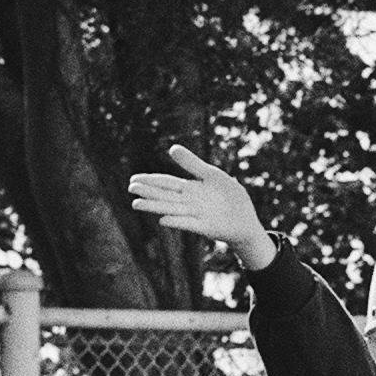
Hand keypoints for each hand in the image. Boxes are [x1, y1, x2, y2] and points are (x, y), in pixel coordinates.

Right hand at [128, 146, 276, 271]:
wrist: (245, 219)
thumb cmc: (229, 196)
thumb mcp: (212, 175)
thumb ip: (193, 164)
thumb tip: (171, 148)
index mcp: (190, 188)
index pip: (166, 183)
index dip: (150, 180)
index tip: (133, 179)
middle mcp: (189, 202)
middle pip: (164, 195)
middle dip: (148, 192)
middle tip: (130, 188)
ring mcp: (195, 215)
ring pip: (171, 209)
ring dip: (154, 206)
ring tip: (136, 204)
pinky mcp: (205, 227)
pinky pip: (188, 224)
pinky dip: (176, 221)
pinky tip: (163, 220)